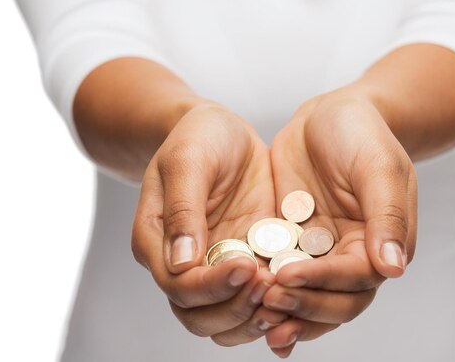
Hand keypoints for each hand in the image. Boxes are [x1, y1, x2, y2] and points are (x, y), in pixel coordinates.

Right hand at [131, 102, 286, 345]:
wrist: (223, 132)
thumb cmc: (198, 138)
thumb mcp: (189, 160)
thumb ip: (183, 209)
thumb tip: (181, 263)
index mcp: (157, 242)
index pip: (179, 287)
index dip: (212, 286)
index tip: (247, 266)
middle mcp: (184, 264)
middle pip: (200, 316)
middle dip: (236, 309)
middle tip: (270, 283)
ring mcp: (216, 267)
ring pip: (227, 321)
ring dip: (255, 317)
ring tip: (285, 296)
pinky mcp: (248, 262)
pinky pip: (256, 300)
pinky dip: (274, 305)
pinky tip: (297, 292)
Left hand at [265, 87, 417, 356]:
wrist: (329, 116)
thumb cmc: (361, 134)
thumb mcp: (378, 165)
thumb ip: (388, 214)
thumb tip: (393, 268)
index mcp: (380, 242)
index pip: (357, 279)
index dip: (324, 282)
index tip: (289, 277)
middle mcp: (352, 256)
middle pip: (334, 301)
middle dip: (303, 305)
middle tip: (267, 300)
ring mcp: (321, 254)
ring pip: (308, 298)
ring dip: (286, 312)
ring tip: (255, 319)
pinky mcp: (292, 247)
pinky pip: (282, 278)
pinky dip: (268, 294)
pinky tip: (246, 304)